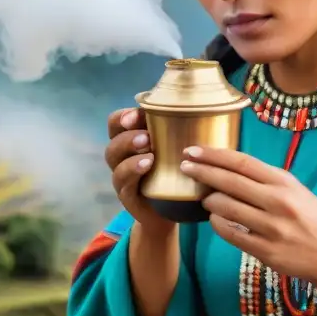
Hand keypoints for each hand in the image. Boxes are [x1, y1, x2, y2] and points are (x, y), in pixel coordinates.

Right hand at [104, 108, 171, 234]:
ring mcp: (123, 177)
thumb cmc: (177, 170)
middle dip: (128, 136)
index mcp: (131, 140)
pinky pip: (124, 183)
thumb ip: (183, 127)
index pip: (117, 122)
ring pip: (115, 161)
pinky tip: (148, 166)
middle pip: (113, 141)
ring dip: (130, 154)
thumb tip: (202, 106)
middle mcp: (122, 157)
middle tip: (147, 137)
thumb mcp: (179, 146)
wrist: (176, 209)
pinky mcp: (128, 196)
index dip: (124, 116)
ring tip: (150, 154)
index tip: (137, 114)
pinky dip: (133, 172)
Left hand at [180, 146, 316, 284]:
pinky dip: (217, 224)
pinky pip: (231, 234)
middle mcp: (277, 201)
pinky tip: (214, 220)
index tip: (192, 150)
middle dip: (202, 172)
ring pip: (226, 208)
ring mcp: (271, 227)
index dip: (214, 155)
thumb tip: (228, 168)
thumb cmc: (310, 218)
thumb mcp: (295, 190)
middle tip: (184, 166)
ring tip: (205, 198)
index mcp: (284, 182)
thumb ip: (265, 179)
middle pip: (230, 181)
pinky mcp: (265, 250)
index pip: (241, 162)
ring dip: (210, 201)